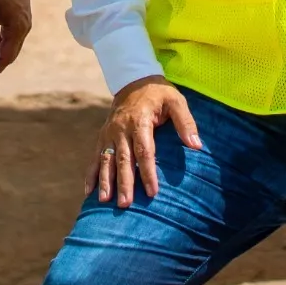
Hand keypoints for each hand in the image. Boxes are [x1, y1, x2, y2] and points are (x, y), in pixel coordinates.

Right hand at [89, 76, 201, 205]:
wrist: (133, 80)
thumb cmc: (159, 94)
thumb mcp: (176, 101)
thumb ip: (186, 122)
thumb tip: (196, 145)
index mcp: (139, 120)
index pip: (144, 150)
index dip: (148, 172)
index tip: (152, 192)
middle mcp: (121, 128)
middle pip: (123, 159)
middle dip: (124, 183)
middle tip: (125, 204)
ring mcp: (109, 133)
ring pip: (106, 160)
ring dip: (105, 181)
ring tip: (105, 201)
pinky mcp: (102, 136)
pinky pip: (95, 157)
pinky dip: (91, 174)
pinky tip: (89, 192)